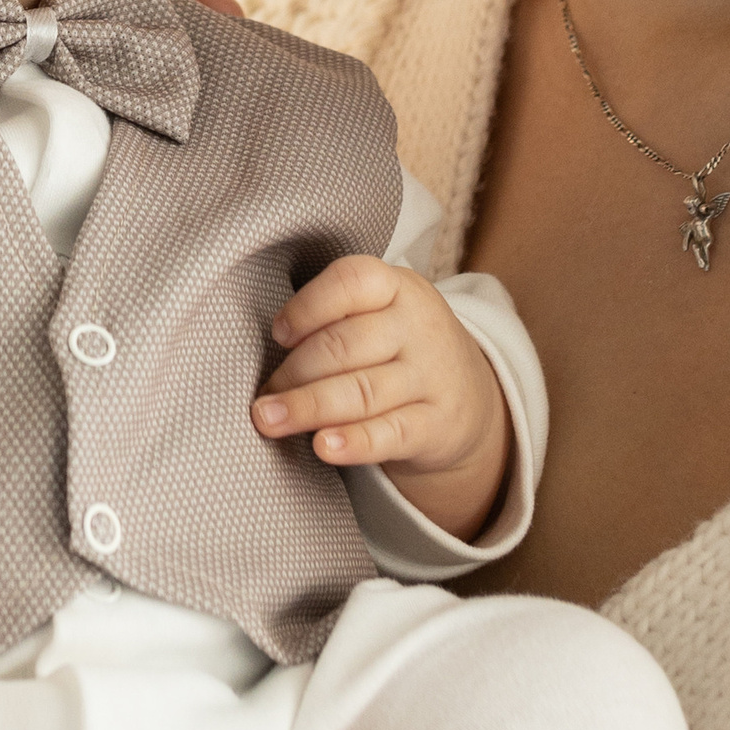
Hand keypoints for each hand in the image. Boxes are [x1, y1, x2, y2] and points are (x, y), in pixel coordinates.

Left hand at [253, 257, 509, 540]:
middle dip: (294, 372)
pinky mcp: (436, 425)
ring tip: (268, 420)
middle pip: (345, 345)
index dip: (307, 307)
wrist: (468, 399)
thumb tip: (268, 354)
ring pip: (362, 391)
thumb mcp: (379, 316)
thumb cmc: (397, 350)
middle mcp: (418, 327)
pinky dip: (354, 442)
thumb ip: (332, 322)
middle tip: (262, 398)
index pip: (351, 282)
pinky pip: (390, 433)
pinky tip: (323, 447)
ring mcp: (431, 376)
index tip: (279, 335)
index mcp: (398, 287)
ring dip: (307, 407)